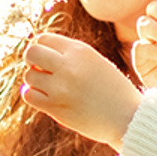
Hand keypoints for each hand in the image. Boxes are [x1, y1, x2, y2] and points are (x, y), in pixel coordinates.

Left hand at [20, 32, 141, 144]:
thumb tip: (39, 50)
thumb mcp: (95, 62)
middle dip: (32, 59)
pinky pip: (29, 95)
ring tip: (49, 86)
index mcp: (80, 50)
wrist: (127, 117)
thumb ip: (70, 55)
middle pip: (32, 52)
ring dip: (35, 80)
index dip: (41, 47)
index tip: (46, 57)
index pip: (44, 38)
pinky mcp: (55, 107)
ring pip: (29, 75)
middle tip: (40, 69)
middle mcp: (68, 66)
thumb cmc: (113, 90)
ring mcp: (60, 87)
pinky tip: (44, 97)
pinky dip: (32, 95)